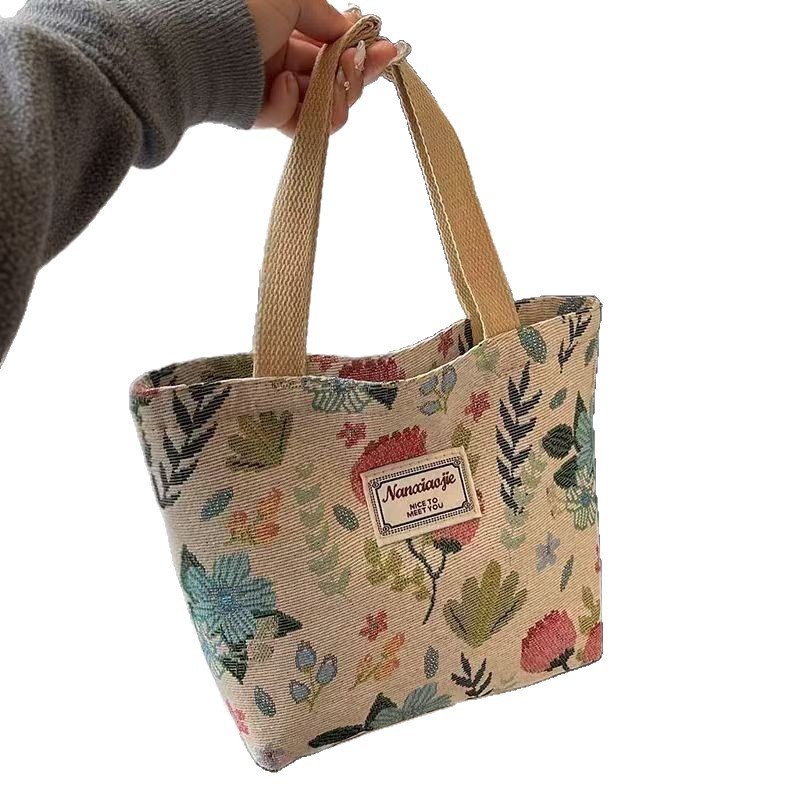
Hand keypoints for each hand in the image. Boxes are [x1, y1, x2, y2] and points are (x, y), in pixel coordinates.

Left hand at [246, 1, 399, 133]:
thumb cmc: (238, 12)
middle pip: (332, 81)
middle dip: (357, 77)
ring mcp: (270, 90)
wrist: (196, 45)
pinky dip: (292, 106)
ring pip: (320, 109)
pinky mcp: (260, 116)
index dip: (361, 51)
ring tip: (334, 88)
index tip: (386, 51)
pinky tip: (281, 85)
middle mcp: (279, 60)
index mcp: (284, 29)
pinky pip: (292, 122)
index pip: (332, 47)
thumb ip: (324, 14)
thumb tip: (347, 28)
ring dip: (335, 99)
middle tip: (369, 66)